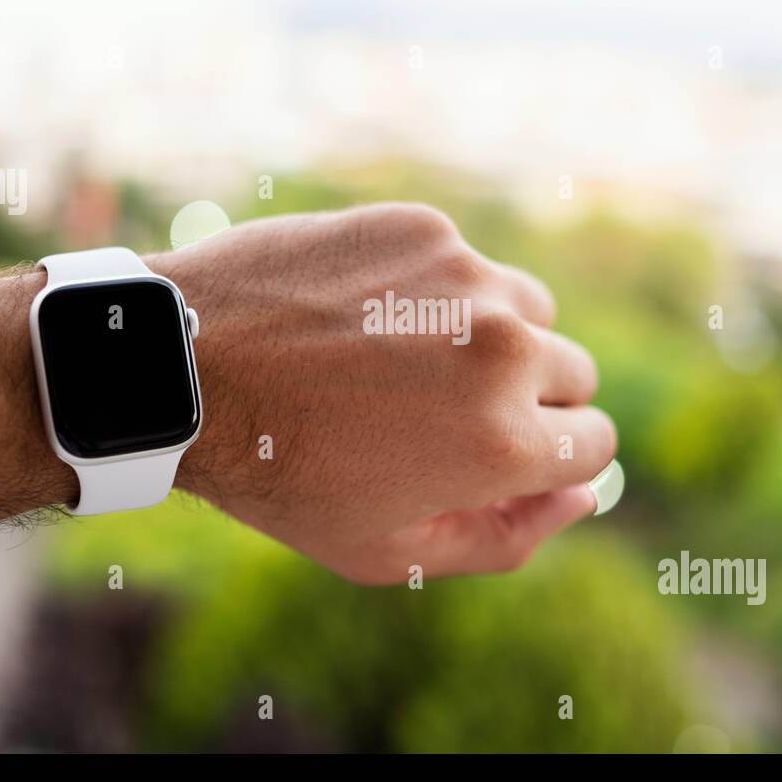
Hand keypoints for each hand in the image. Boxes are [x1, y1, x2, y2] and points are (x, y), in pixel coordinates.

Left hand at [154, 203, 616, 582]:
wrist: (186, 366)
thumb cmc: (282, 475)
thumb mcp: (390, 551)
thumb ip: (507, 537)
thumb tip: (584, 496)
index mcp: (505, 443)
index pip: (595, 445)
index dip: (552, 459)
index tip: (500, 456)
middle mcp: (505, 351)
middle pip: (575, 375)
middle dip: (530, 401)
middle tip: (444, 413)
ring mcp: (466, 278)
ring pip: (532, 312)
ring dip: (495, 339)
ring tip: (410, 363)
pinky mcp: (425, 230)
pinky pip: (468, 267)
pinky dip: (439, 293)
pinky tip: (369, 317)